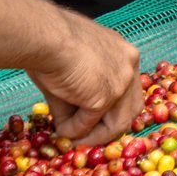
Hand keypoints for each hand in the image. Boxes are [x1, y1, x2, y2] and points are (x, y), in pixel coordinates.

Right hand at [26, 14, 144, 146]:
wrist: (44, 36)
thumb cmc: (51, 43)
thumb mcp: (73, 68)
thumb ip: (79, 98)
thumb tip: (69, 128)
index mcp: (123, 53)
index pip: (130, 89)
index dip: (114, 111)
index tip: (97, 124)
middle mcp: (129, 65)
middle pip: (131, 109)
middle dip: (109, 129)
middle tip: (87, 139)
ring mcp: (120, 82)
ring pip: (116, 123)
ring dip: (92, 136)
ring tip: (70, 138)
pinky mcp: (105, 97)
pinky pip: (89, 124)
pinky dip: (74, 131)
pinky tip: (61, 129)